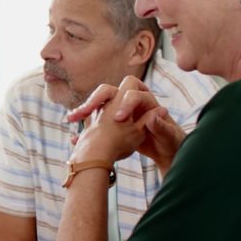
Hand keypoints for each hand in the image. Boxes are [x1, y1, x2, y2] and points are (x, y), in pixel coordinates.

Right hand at [67, 77, 182, 169]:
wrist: (165, 152)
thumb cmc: (168, 142)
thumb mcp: (168, 137)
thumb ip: (162, 126)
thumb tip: (159, 111)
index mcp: (145, 101)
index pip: (132, 88)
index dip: (127, 101)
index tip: (120, 118)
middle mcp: (129, 102)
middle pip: (107, 91)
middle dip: (94, 100)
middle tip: (85, 111)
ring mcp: (116, 110)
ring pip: (96, 103)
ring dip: (84, 109)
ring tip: (72, 118)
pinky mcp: (109, 119)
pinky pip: (92, 117)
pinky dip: (83, 121)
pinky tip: (75, 133)